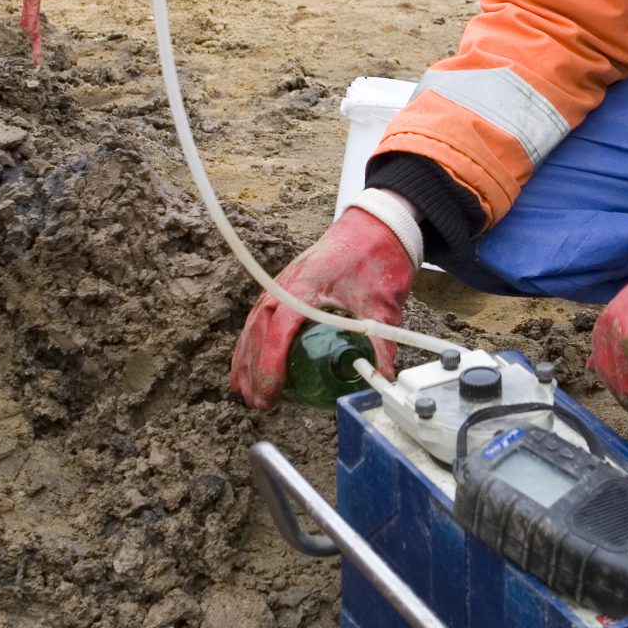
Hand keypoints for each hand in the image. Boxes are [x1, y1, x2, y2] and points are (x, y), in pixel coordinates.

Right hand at [230, 207, 414, 408]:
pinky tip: (248, 360)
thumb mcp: (383, 303)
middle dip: (253, 369)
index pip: (279, 329)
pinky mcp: (286, 284)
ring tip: (244, 390)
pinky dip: (251, 339)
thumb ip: (381, 342)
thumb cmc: (377, 256)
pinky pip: (261, 315)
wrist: (377, 225)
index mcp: (306, 285)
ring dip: (246, 356)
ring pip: (254, 322)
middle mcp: (286, 283)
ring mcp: (282, 282)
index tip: (271, 391)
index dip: (271, 363)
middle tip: (258, 402)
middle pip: (258, 329)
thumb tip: (381, 378)